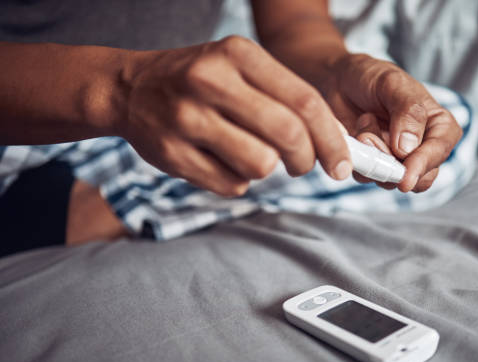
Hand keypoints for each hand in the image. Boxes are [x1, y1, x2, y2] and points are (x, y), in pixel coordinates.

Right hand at [121, 36, 351, 196]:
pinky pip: (231, 185)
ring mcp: (188, 119)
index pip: (305, 102)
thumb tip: (331, 140)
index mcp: (238, 54)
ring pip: (261, 165)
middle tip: (302, 166)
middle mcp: (212, 81)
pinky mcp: (173, 154)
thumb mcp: (239, 67)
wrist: (130, 88)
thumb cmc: (198, 79)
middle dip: (306, 160)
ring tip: (250, 155)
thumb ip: (283, 96)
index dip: (332, 139)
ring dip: (266, 169)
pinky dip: (237, 181)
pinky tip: (220, 161)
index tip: (342, 163)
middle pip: (288, 135)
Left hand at [324, 53, 461, 192]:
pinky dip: (360, 161)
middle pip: (420, 176)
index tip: (406, 176)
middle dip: (393, 167)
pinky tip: (356, 135)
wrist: (339, 81)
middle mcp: (421, 146)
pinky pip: (369, 177)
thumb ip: (407, 111)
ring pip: (392, 180)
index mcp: (437, 124)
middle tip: (369, 141)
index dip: (424, 164)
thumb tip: (408, 149)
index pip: (440, 150)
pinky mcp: (374, 165)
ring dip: (373, 159)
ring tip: (363, 126)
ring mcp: (397, 159)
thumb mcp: (392, 83)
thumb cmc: (371, 77)